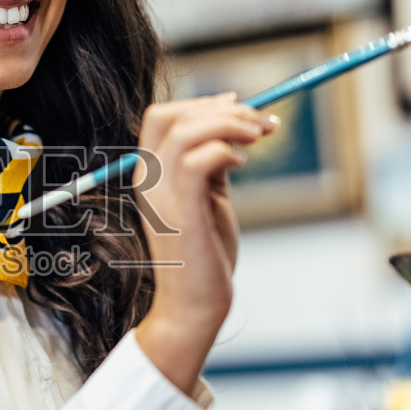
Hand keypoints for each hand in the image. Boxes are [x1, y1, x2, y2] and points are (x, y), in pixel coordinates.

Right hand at [132, 93, 276, 393]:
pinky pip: (199, 161)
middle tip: (261, 123)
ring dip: (230, 125)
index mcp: (150, 174)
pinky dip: (225, 152)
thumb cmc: (204, 254)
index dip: (203, 103)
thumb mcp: (207, 198)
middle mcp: (149, 181)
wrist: (194, 307)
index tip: (242, 106)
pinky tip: (242, 165)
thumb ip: (211, 164)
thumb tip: (234, 127)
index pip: (162, 116)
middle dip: (221, 109)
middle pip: (171, 116)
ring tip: (258, 138)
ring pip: (186, 132)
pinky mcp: (183, 214)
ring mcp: (162, 197)